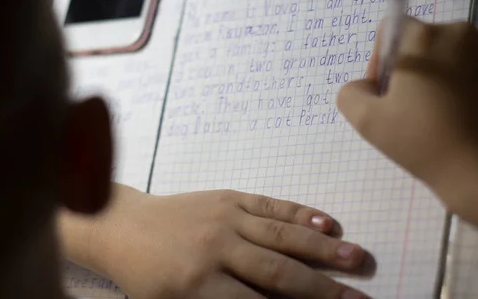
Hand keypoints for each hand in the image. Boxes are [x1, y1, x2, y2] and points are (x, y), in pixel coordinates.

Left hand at [70, 184, 368, 298]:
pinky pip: (269, 205)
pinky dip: (300, 214)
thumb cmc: (148, 277)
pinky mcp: (227, 197)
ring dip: (322, 249)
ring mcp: (223, 218)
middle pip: (278, 272)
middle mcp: (214, 250)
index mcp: (197, 287)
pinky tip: (326, 223)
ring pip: (280, 235)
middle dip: (322, 288)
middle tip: (361, 298)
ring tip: (358, 258)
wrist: (125, 226)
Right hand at [338, 16, 477, 224]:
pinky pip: (464, 68)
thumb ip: (350, 92)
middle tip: (407, 107)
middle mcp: (459, 34)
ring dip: (432, 78)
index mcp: (424, 37)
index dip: (379, 60)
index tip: (386, 93)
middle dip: (408, 70)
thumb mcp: (365, 119)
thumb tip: (366, 85)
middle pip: (418, 42)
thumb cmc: (420, 140)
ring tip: (431, 114)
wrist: (476, 170)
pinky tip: (451, 115)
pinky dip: (454, 86)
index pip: (390, 29)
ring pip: (443, 56)